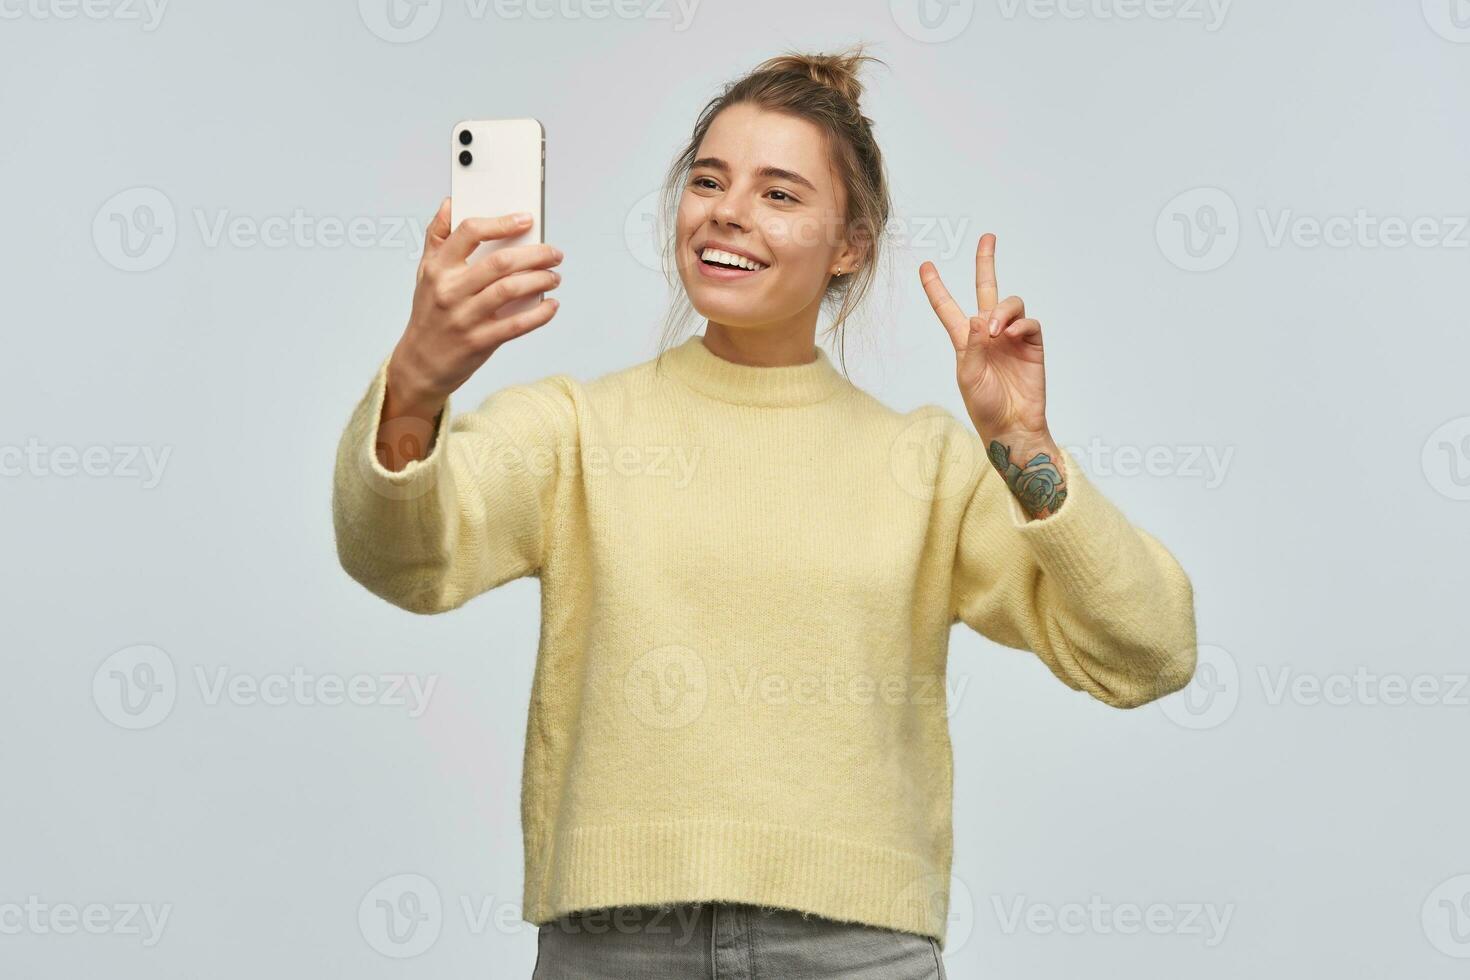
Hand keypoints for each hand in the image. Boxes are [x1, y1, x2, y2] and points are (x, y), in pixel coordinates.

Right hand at [386, 198, 562, 419]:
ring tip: (554, 276)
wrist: (420, 364)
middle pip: (500, 262)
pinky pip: (517, 325)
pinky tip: (551, 305)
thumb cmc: (429, 314)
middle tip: (554, 253)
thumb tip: (450, 203)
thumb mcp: (425, 273)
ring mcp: (465, 317)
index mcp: (438, 268)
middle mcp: (450, 290)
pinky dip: (540, 314)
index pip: (470, 233)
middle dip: (535, 254)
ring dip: (540, 280)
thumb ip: (437, 237)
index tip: (526, 219)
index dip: (501, 223)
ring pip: (511, 290)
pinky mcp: (479, 342)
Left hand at [918, 233, 1046, 442]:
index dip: (936, 288)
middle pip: (986, 289)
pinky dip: (1020, 324)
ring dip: (1002, 310)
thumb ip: (971, 346)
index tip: (925, 266)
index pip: (947, 308)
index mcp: (965, 341)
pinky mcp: (1032, 345)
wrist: (1012, 426)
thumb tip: (979, 317)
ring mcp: (1011, 337)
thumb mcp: (968, 376)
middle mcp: (988, 333)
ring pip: (1010, 303)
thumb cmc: (985, 406)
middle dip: (986, 262)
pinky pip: (1029, 322)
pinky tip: (1011, 335)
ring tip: (995, 330)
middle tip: (987, 238)